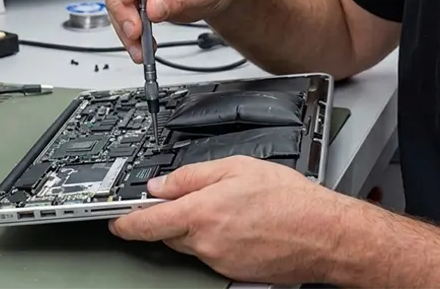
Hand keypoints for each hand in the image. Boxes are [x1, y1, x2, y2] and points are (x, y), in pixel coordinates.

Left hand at [109, 156, 358, 283]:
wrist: (323, 234)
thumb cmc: (290, 200)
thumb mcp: (238, 167)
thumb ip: (193, 175)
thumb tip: (162, 184)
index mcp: (202, 213)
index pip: (147, 222)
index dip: (125, 221)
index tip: (116, 218)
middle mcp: (205, 243)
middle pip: (168, 233)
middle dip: (171, 217)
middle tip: (194, 198)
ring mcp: (218, 262)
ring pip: (191, 243)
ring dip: (198, 227)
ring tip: (231, 208)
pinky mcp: (233, 273)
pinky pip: (212, 254)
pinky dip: (217, 239)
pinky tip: (241, 224)